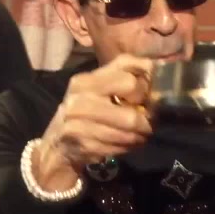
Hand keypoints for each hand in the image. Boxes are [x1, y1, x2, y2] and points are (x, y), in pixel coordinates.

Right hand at [33, 55, 154, 187]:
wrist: (56, 147)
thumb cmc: (84, 114)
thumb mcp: (97, 90)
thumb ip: (123, 74)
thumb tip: (158, 66)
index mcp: (85, 81)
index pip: (127, 74)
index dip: (143, 86)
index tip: (145, 98)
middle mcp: (79, 98)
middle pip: (130, 104)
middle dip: (145, 115)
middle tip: (148, 122)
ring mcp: (78, 122)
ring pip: (127, 127)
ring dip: (140, 135)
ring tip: (140, 135)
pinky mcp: (82, 144)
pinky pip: (118, 146)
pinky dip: (127, 147)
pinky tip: (126, 145)